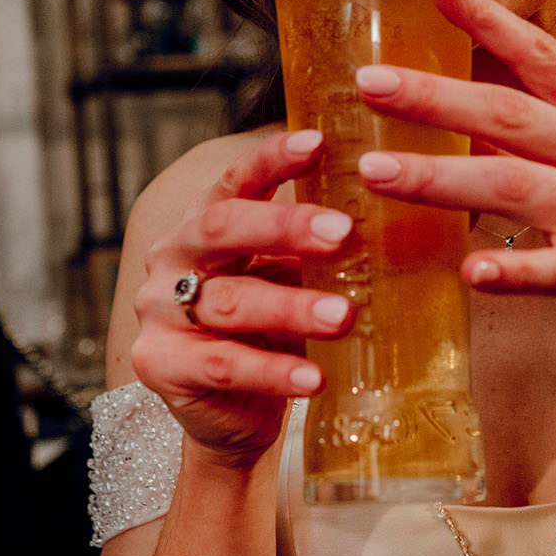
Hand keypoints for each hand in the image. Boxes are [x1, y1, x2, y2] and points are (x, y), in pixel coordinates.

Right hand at [130, 127, 359, 468]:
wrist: (232, 413)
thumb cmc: (271, 333)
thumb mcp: (292, 281)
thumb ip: (317, 252)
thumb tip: (396, 215)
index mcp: (204, 224)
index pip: (234, 180)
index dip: (272, 158)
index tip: (319, 142)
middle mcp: (172, 257)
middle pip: (221, 228)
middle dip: (283, 226)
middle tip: (343, 233)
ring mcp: (159, 312)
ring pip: (226, 301)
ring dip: (290, 306)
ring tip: (344, 316)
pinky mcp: (159, 365)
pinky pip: (221, 364)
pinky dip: (272, 372)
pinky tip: (313, 378)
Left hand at [352, 0, 555, 399]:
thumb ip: (539, 131)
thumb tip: (448, 99)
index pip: (540, 53)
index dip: (487, 16)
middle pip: (511, 114)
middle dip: (434, 97)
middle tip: (368, 82)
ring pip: (515, 186)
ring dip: (440, 178)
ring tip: (375, 172)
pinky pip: (555, 270)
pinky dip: (512, 270)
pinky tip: (469, 271)